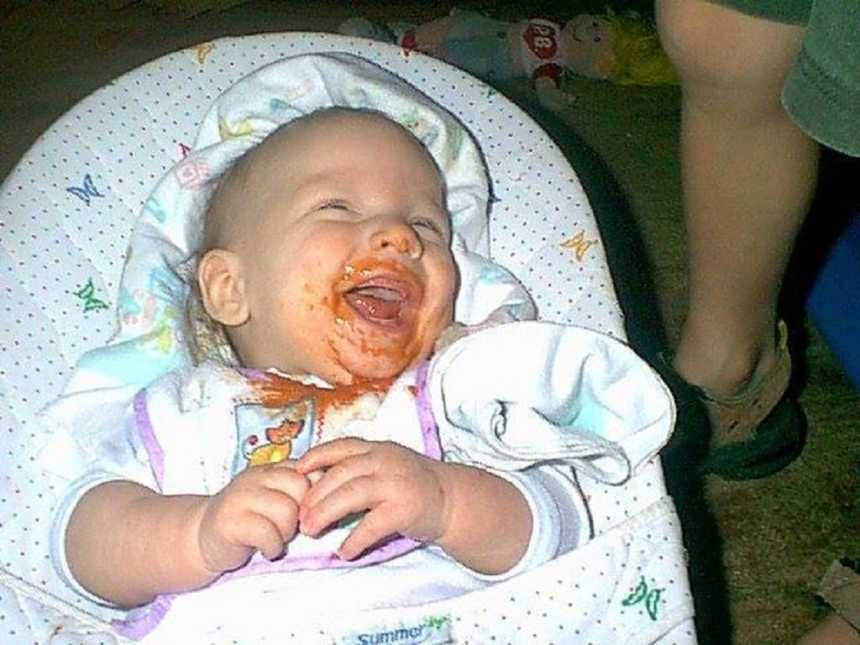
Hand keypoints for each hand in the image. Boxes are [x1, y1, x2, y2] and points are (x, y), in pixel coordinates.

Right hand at [195, 461, 309, 573]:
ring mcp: (240, 496)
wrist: (200, 538)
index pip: (309, 470)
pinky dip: (272, 547)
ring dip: (286, 532)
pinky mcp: (229, 521)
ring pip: (286, 510)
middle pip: (300, 487)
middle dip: (302, 513)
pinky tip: (266, 550)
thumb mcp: (275, 499)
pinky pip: (266, 533)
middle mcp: (256, 477)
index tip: (307, 513)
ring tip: (275, 538)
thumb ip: (299, 491)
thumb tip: (332, 493)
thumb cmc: (249, 521)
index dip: (316, 495)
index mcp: (271, 469)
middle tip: (290, 528)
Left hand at [296, 439, 450, 559]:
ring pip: (352, 494)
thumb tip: (315, 482)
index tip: (295, 471)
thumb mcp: (385, 464)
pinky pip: (372, 524)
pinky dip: (355, 539)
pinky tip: (344, 551)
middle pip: (340, 473)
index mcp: (377, 449)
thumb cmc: (412, 484)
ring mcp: (396, 484)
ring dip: (326, 513)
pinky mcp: (405, 509)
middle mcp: (385, 461)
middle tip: (299, 517)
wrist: (452, 500)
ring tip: (311, 530)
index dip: (315, 457)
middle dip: (314, 495)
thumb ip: (357, 468)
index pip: (341, 447)